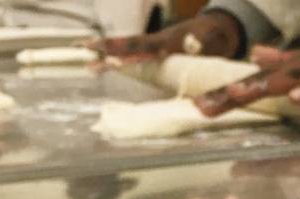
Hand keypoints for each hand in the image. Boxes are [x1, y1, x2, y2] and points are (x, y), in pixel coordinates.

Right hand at [91, 11, 242, 62]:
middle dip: (104, 47)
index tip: (105, 52)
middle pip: (127, 45)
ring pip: (128, 52)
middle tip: (80, 47)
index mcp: (166, 41)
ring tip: (88, 65)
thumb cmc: (215, 38)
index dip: (122, 49)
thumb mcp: (212, 39)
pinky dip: (120, 61)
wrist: (218, 30)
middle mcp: (157, 43)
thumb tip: (192, 45)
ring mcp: (156, 46)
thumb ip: (201, 42)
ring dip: (108, 58)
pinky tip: (106, 66)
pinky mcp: (158, 52)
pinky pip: (136, 57)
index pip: (139, 45)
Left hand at [194, 22, 299, 115]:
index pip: (256, 79)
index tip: (199, 105)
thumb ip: (285, 60)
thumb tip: (256, 54)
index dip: (227, 92)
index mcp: (295, 65)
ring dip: (265, 86)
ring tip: (239, 94)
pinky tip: (297, 98)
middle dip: (234, 93)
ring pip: (290, 78)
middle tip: (204, 105)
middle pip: (263, 79)